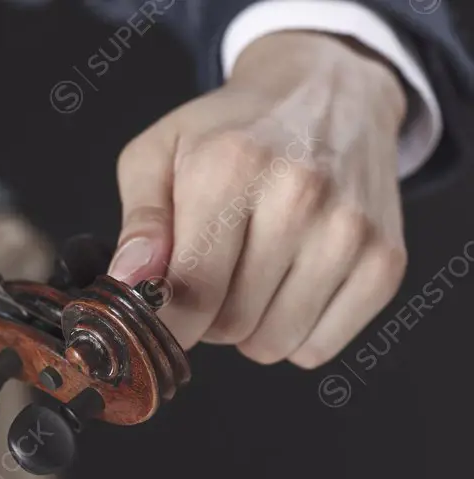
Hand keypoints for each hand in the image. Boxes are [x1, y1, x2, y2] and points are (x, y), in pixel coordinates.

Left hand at [109, 31, 407, 367]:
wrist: (329, 93)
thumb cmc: (231, 131)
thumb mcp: (159, 154)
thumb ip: (139, 223)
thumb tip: (130, 282)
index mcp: (231, 167)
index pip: (188, 293)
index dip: (162, 320)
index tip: (154, 313)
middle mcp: (299, 197)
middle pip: (228, 325)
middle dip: (204, 316)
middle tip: (209, 271)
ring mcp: (350, 231)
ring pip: (273, 344)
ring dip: (249, 327)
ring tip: (248, 273)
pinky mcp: (385, 261)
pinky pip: (318, 348)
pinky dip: (295, 332)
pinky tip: (288, 283)